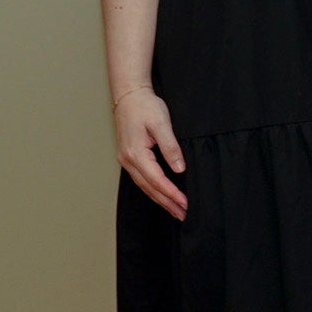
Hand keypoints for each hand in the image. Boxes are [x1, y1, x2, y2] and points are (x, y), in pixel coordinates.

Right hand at [114, 88, 187, 219]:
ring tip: (176, 211)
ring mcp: (126, 160)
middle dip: (167, 203)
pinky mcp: (129, 157)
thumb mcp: (161, 124)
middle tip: (184, 215)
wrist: (129, 96)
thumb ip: (170, 147)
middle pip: (149, 188)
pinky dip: (153, 190)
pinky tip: (162, 196)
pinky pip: (142, 179)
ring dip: (161, 199)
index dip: (171, 194)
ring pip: (145, 186)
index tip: (185, 204)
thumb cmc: (145, 107)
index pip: (156, 180)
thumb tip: (179, 168)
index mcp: (135, 153)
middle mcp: (128, 160)